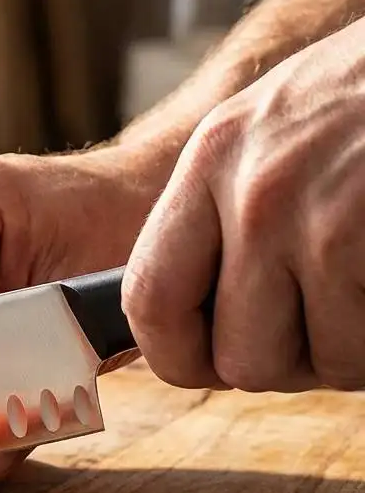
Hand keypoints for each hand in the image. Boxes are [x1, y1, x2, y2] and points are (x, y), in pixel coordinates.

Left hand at [122, 17, 364, 392]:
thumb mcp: (270, 129)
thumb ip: (219, 216)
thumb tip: (186, 321)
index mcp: (212, 163)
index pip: (148, 301)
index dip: (179, 354)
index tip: (211, 360)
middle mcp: (259, 194)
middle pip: (240, 358)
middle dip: (289, 361)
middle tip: (325, 324)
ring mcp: (329, 220)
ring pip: (325, 363)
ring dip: (355, 348)